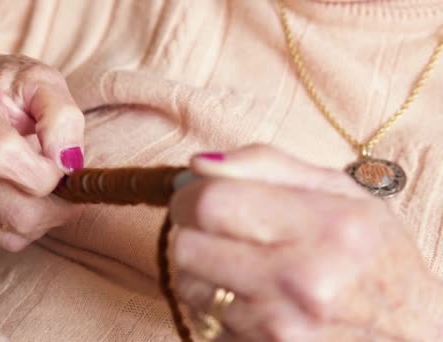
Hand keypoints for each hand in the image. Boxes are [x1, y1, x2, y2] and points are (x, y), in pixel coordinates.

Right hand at [0, 54, 83, 250]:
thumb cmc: (20, 91)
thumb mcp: (46, 85)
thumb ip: (62, 118)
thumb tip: (67, 162)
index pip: (3, 156)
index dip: (47, 170)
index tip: (63, 159)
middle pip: (17, 207)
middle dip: (57, 199)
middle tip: (66, 176)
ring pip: (18, 227)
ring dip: (50, 212)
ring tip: (49, 180)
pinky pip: (10, 237)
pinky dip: (33, 222)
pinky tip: (30, 192)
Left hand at [170, 145, 442, 340]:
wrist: (409, 334)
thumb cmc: (373, 254)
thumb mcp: (339, 192)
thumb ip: (266, 165)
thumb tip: (198, 163)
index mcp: (324, 227)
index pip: (210, 204)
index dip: (190, 196)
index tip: (197, 195)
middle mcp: (301, 281)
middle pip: (186, 246)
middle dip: (192, 231)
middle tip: (220, 229)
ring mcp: (280, 328)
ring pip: (189, 285)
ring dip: (204, 270)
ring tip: (244, 266)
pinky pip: (206, 319)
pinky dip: (219, 305)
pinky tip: (254, 299)